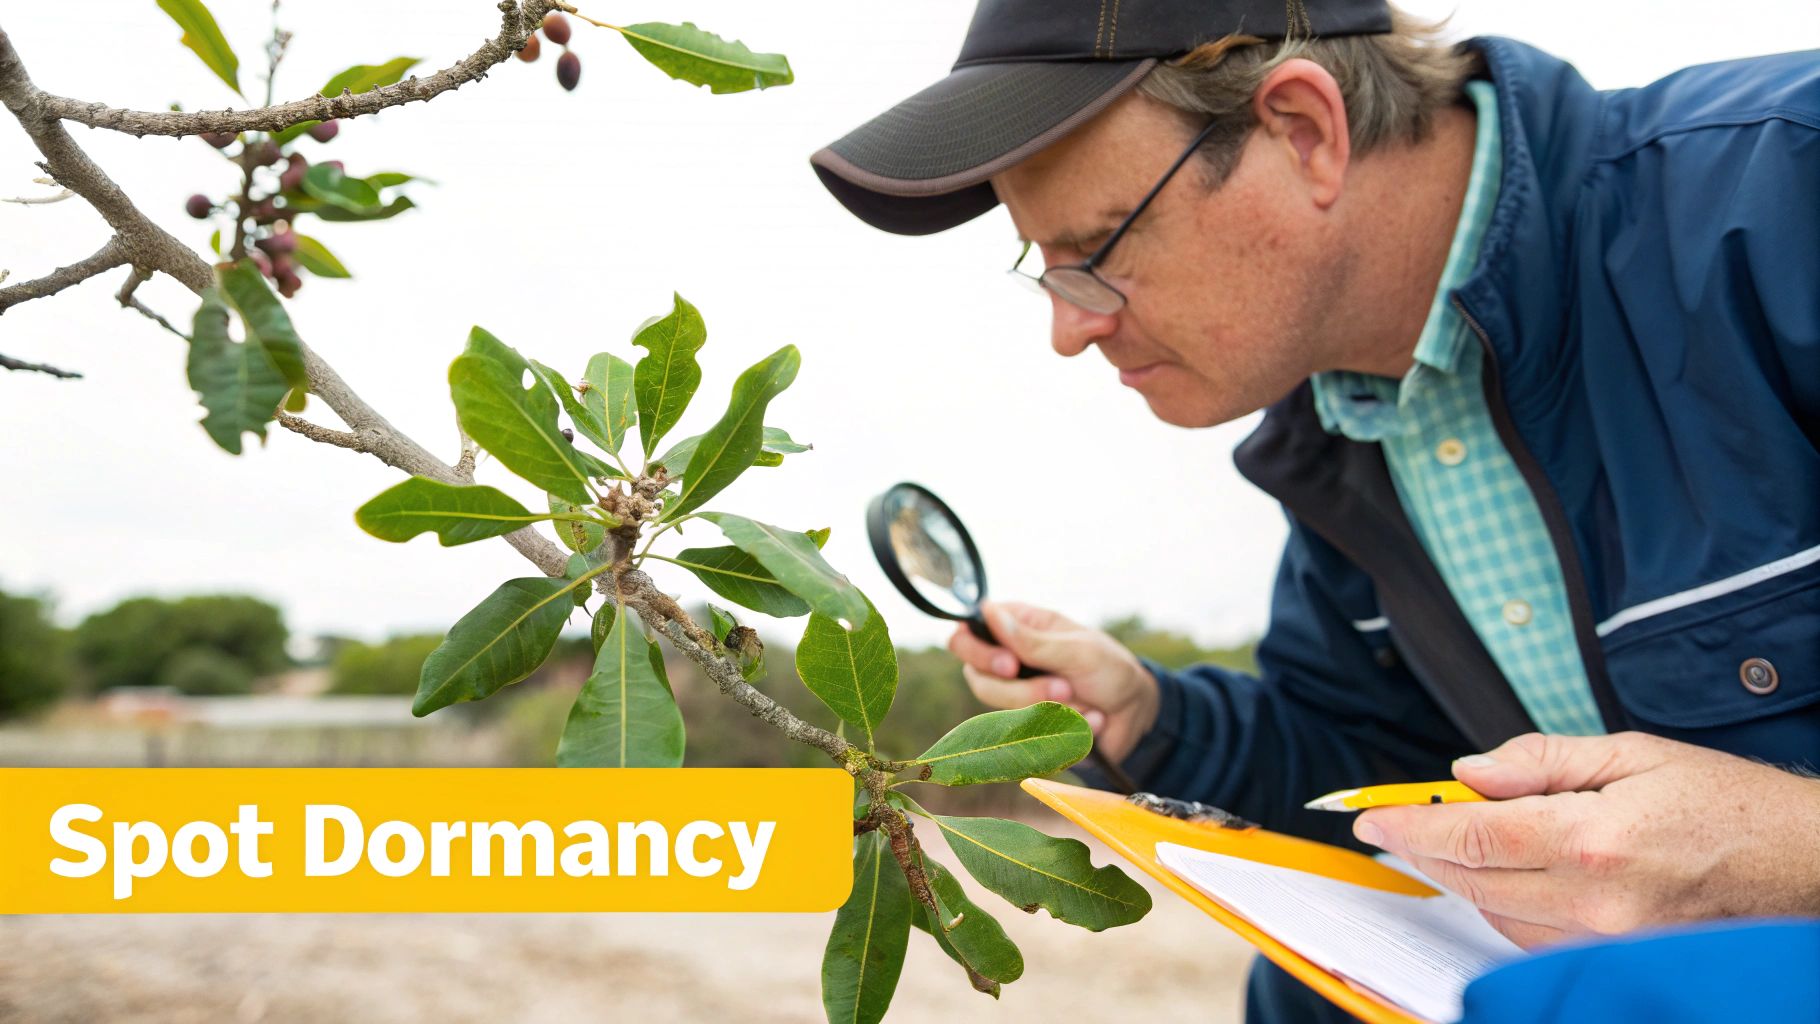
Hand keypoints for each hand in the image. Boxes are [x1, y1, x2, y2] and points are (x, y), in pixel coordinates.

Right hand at [947, 600, 1159, 761]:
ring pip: (1001, 711)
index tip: (1009, 664)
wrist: (1136, 712)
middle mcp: (1008, 662)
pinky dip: (1064, 729)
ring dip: (1046, 709)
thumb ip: (1031, 640)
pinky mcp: (1028, 728)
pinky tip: (1090, 719)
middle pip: (979, 680)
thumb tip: (990, 613)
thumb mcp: (1077, 649)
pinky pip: (1028, 737)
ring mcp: (1016, 697)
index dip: (977, 652)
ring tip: (1080, 700)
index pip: (967, 636)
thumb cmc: (1109, 668)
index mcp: (1016, 629)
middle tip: (1061, 687)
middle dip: (1022, 690)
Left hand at [1355, 731, 1819, 948]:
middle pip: (1471, 879)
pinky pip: (1532, 936)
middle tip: (1394, 819)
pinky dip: (1502, 904)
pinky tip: (1502, 872)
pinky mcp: (1618, 955)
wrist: (1806, 864)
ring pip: (1494, 914)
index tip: (1370, 813)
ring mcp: (1606, 939)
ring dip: (1461, 876)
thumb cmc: (1730, 804)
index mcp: (1592, 840)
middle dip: (1423, 847)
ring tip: (1450, 836)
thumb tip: (1469, 771)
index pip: (1470, 835)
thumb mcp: (1633, 753)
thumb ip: (1541, 761)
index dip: (1409, 824)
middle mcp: (1593, 901)